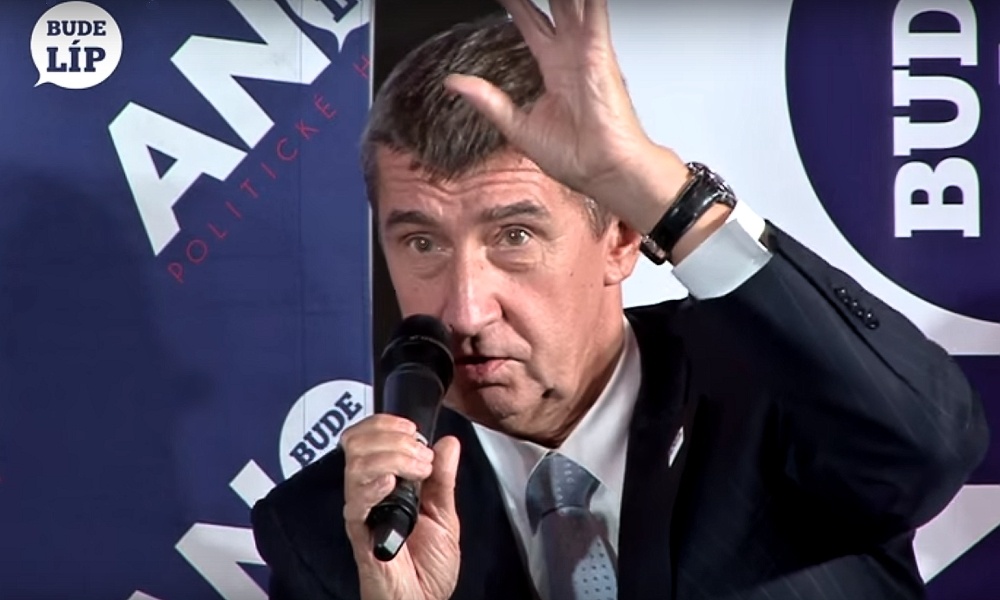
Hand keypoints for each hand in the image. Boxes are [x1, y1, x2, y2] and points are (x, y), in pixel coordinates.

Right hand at [341, 415, 460, 599]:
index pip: (366, 437)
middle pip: (357, 444)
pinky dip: (372, 486)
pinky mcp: (360, 534)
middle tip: (421, 455)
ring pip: (356, 466)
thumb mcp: (445, 515)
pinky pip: (355, 503)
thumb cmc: (428, 568)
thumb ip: (444, 478)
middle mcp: (369, 494)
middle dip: (392, 438)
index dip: (384, 424)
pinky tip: (390, 485)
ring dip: (392, 458)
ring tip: (418, 471)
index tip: (411, 427)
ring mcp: (363, 512)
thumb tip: (448, 443)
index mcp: (386, 484)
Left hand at [444, 0, 690, 232]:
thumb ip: (489, 101)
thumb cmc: (576, 157)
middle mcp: (570, 54)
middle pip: (550, 4)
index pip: (529, 21)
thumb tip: (455, 84)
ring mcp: (585, 51)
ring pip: (570, 2)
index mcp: (553, 69)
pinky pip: (594, 12)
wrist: (604, 172)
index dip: (515, 3)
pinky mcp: (597, 53)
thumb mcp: (518, 127)